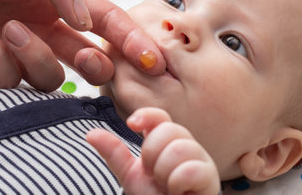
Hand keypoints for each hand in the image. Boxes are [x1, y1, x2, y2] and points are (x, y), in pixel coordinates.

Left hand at [0, 0, 164, 90]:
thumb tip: (85, 20)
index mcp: (57, 0)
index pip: (105, 24)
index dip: (131, 41)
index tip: (152, 60)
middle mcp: (45, 29)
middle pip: (89, 61)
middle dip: (96, 64)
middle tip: (88, 55)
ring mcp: (19, 52)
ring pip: (51, 77)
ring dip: (35, 55)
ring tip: (8, 27)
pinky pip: (10, 80)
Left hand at [87, 108, 219, 194]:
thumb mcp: (131, 176)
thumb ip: (115, 154)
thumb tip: (90, 133)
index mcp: (167, 142)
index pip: (160, 117)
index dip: (146, 115)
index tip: (131, 124)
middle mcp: (186, 146)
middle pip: (169, 129)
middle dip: (152, 155)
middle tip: (154, 176)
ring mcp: (201, 160)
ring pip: (179, 148)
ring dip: (164, 173)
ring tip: (167, 187)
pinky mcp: (210, 178)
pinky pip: (190, 169)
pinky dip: (176, 184)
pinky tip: (178, 193)